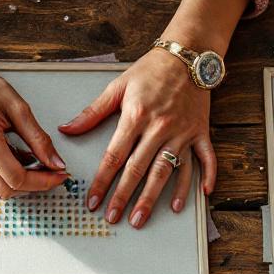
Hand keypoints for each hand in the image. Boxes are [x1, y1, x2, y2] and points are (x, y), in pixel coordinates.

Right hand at [0, 55, 67, 198]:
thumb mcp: (19, 109)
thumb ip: (39, 140)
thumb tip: (56, 163)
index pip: (17, 177)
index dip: (42, 181)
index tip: (59, 175)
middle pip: (7, 189)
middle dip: (33, 185)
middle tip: (51, 172)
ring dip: (20, 182)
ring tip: (33, 163)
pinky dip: (6, 176)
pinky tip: (17, 160)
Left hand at [59, 48, 215, 227]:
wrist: (187, 54)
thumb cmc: (151, 70)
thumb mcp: (118, 86)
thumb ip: (92, 112)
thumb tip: (67, 129)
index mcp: (136, 116)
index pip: (114, 156)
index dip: (102, 181)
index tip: (93, 201)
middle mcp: (160, 127)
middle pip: (138, 169)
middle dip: (123, 197)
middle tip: (113, 218)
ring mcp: (182, 132)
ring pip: (167, 171)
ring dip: (154, 198)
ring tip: (142, 218)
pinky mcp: (200, 132)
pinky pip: (205, 159)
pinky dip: (206, 177)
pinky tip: (200, 196)